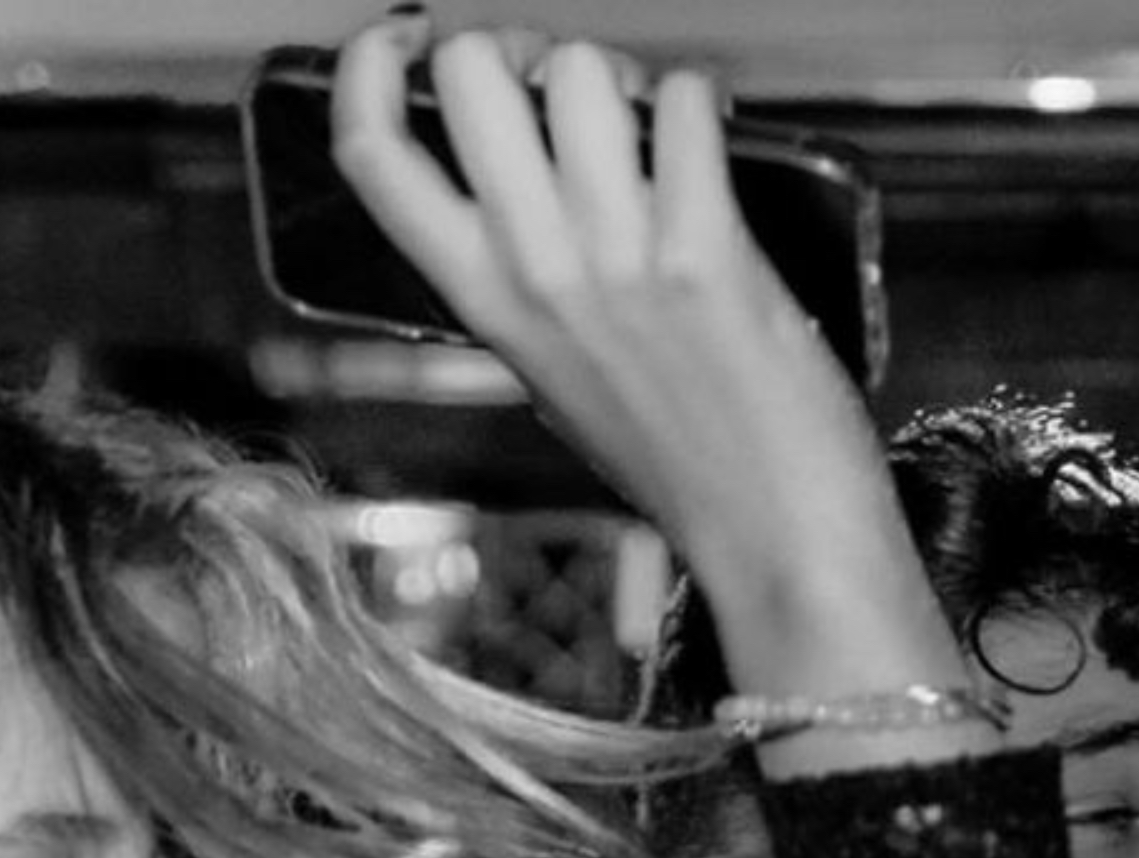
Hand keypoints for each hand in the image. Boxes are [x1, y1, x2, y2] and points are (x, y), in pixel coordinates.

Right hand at [324, 20, 968, 742]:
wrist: (768, 527)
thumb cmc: (673, 446)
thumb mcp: (554, 364)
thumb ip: (523, 265)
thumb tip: (531, 144)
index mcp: (480, 302)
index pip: (372, 155)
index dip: (370, 66)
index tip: (406, 37)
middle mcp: (531, 275)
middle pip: (475, 71)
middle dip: (522, 44)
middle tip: (563, 88)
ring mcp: (613, 261)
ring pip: (581, 66)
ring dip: (623, 74)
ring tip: (649, 132)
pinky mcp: (700, 249)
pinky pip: (682, 103)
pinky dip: (700, 108)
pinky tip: (709, 159)